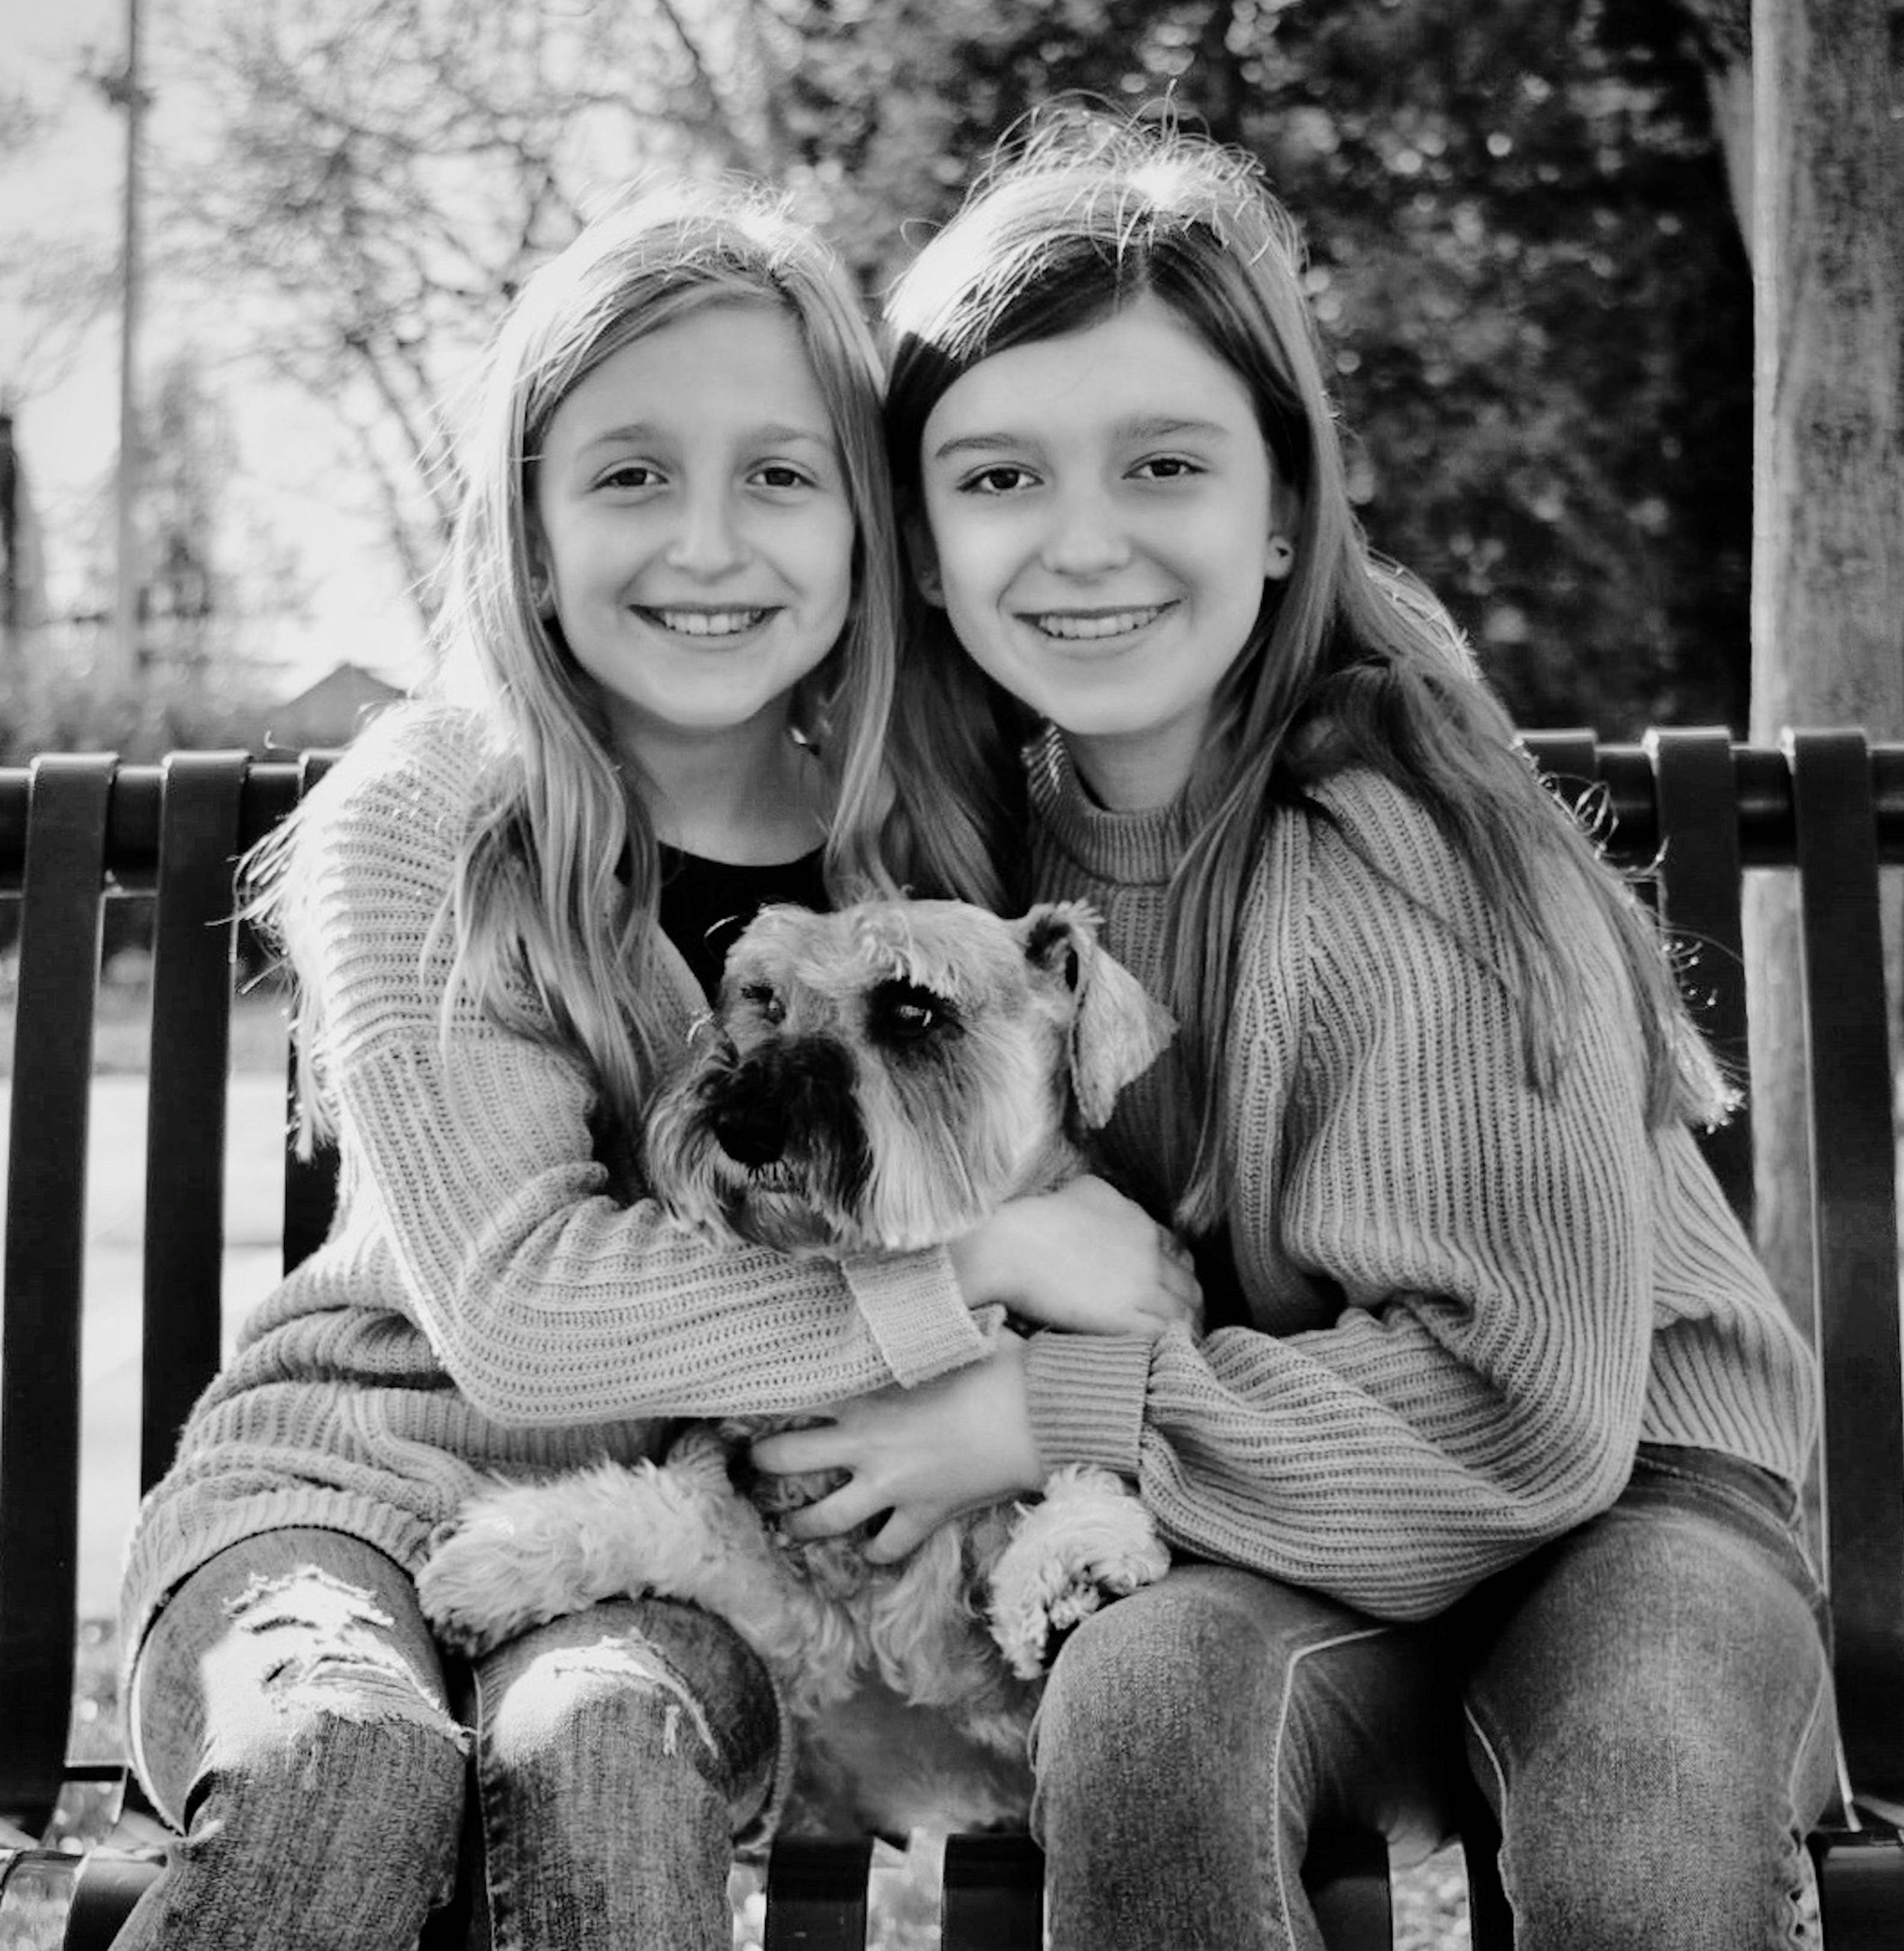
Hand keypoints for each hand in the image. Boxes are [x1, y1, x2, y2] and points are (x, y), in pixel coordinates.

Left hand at [750, 1337, 1044, 1563]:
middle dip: (762, 1464)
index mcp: (865, 1392)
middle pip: (786, 1458)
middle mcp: (866, 1441)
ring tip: (789, 1529)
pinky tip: (872, 1548)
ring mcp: (891, 1484)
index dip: (763, 1395)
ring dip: (801, 1525)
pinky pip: (886, 1547)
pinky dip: (876, 1551)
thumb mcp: (946, 1336)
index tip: (743, 1393)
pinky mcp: (923, 1515)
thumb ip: (912, 1330)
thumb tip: (903, 1293)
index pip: (794, 1392)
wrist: (1034, 1415)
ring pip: (825, 1517)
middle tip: (753, 1466)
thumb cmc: (997, 1366)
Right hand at [948, 1175, 1200, 1335]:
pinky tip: (1168, 1351)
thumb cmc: (1038, 1218)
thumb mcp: (1085, 1190)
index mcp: (1141, 1223)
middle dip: (1191, 1303)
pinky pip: (1163, 1334)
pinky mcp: (1122, 1317)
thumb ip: (1112, 1199)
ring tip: (1181, 1342)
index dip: (1182, 1273)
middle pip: (1189, 1285)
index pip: (1181, 1253)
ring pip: (1183, 1312)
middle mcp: (1148, 1254)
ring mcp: (1138, 1286)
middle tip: (1186, 1320)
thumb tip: (1119, 1206)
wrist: (1012, 1247)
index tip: (1176, 1288)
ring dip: (1187, 1327)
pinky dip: (1171, 1343)